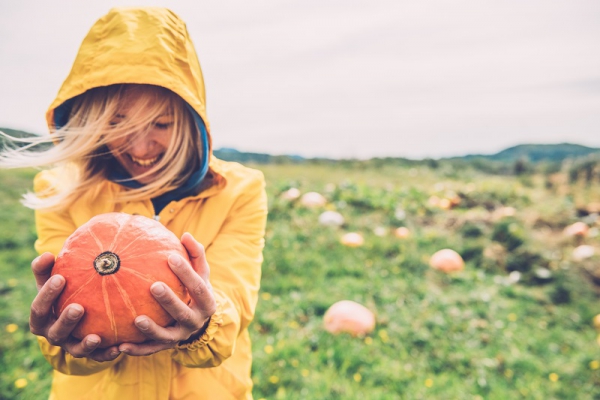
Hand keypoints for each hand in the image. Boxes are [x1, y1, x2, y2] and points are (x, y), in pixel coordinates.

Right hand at [29, 252, 120, 361]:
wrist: (76, 314)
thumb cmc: (63, 291)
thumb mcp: (53, 280)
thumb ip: (46, 268)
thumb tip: (45, 254)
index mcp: (41, 317)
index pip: (40, 308)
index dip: (47, 295)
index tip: (60, 278)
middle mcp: (53, 334)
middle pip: (55, 331)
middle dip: (66, 320)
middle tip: (79, 307)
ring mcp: (70, 345)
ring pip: (75, 349)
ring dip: (85, 344)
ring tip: (97, 337)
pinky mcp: (88, 353)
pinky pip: (98, 357)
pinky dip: (106, 354)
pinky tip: (119, 348)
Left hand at [118, 232, 216, 355]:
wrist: (198, 322)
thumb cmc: (194, 290)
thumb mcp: (201, 274)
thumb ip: (195, 255)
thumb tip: (186, 234)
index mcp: (206, 302)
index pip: (198, 286)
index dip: (186, 273)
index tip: (170, 257)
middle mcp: (195, 321)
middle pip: (183, 312)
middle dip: (169, 300)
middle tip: (153, 286)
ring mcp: (180, 336)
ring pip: (167, 335)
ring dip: (152, 328)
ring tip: (137, 319)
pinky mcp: (166, 347)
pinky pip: (150, 349)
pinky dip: (136, 349)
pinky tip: (120, 345)